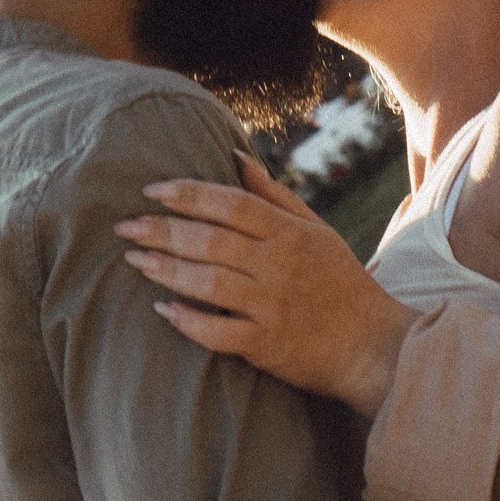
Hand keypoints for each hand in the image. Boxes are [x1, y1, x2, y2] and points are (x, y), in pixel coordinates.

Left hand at [117, 151, 420, 415]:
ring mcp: (273, 305)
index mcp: (290, 233)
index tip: (152, 191)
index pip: (231, 204)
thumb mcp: (316, 230)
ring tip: (134, 261)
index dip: (189, 194)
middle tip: (125, 226)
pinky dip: (189, 322)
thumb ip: (273, 196)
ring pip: (209, 282)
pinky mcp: (269, 345)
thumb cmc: (341, 282)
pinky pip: (220, 332)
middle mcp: (280, 265)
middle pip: (211, 240)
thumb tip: (234, 156)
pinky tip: (163, 312)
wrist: (374, 345)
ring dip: (167, 270)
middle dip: (163, 230)